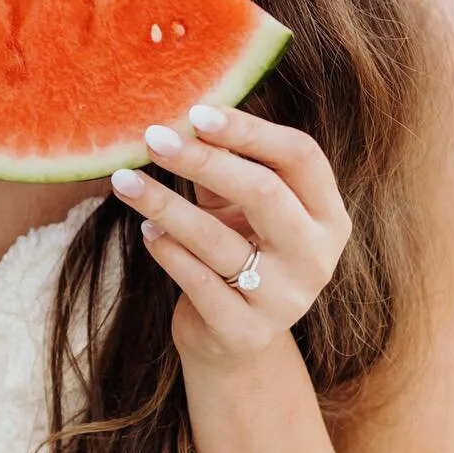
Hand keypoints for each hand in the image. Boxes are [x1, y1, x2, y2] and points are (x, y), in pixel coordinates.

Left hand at [109, 104, 352, 370]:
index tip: (196, 111)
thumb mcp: (240, 207)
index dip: (250, 129)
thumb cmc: (239, 251)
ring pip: (219, 239)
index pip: (301, 156)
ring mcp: (286, 298)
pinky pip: (198, 281)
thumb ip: (227, 163)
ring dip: (165, 205)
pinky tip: (146, 231)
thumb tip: (186, 110)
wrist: (234, 341)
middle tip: (153, 138)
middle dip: (203, 160)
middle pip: (264, 191)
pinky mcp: (246, 331)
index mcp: (328, 216)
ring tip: (125, 182)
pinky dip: (167, 251)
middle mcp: (317, 257)